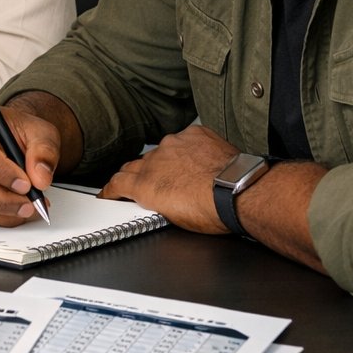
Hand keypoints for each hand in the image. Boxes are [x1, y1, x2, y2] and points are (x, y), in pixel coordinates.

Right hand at [0, 105, 60, 224]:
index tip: (25, 185)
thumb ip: (44, 151)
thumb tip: (40, 178)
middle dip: (0, 199)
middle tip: (28, 206)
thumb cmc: (18, 133)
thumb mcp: (40, 132)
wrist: (8, 138)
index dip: (0, 171)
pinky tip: (9, 213)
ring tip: (24, 210)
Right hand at [99, 124, 237, 232]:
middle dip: (139, 175)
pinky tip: (200, 161)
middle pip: (136, 165)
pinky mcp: (193, 134)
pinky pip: (184, 140)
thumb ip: (155, 203)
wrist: (241, 192)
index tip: (111, 192)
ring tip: (186, 175)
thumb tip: (154, 201)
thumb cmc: (212, 211)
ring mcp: (173, 144)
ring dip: (167, 162)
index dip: (112, 189)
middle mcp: (154, 160)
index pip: (117, 182)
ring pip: (162, 151)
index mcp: (145, 185)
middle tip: (152, 185)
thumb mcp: (174, 218)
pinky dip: (189, 149)